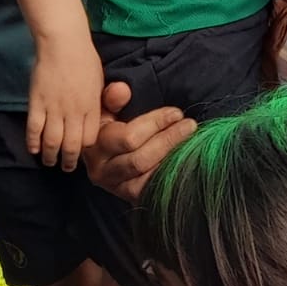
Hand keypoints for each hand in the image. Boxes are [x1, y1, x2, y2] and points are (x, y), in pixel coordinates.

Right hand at [27, 35, 103, 170]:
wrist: (63, 43)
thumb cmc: (85, 59)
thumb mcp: (100, 81)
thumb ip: (100, 102)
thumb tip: (102, 118)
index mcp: (92, 106)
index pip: (90, 138)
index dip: (86, 148)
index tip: (83, 152)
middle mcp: (74, 111)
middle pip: (72, 145)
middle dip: (70, 160)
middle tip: (67, 167)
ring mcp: (54, 108)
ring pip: (52, 142)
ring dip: (51, 156)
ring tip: (50, 162)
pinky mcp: (36, 103)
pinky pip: (34, 129)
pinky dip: (33, 143)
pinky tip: (34, 150)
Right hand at [83, 81, 195, 202]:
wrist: (104, 149)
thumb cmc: (109, 120)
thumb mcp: (106, 106)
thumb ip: (112, 97)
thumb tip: (122, 89)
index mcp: (93, 144)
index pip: (129, 138)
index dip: (156, 124)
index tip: (177, 113)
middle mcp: (100, 169)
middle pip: (140, 159)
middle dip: (169, 140)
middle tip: (190, 125)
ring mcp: (114, 186)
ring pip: (147, 176)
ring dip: (173, 158)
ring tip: (192, 141)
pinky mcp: (128, 195)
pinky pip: (151, 189)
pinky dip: (169, 174)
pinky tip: (184, 160)